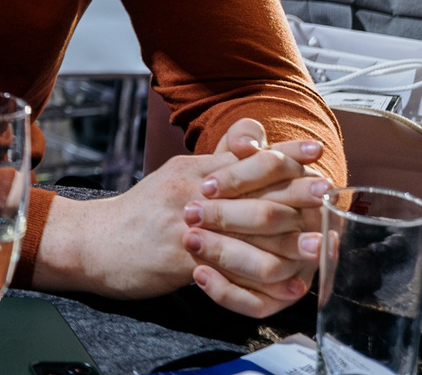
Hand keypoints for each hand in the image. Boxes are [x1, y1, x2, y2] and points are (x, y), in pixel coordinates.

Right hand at [40, 119, 328, 316]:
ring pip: (244, 235)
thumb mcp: (178, 176)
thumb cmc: (142, 212)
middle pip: (252, 192)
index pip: (244, 158)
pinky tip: (285, 289)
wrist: (92, 242)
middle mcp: (192, 196)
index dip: (282, 154)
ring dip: (287, 242)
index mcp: (194, 173)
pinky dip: (259, 285)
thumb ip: (220, 158)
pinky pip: (227, 275)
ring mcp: (186, 229)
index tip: (314, 151)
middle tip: (329, 192)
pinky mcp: (180, 262)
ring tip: (320, 244)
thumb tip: (255, 131)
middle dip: (295, 194)